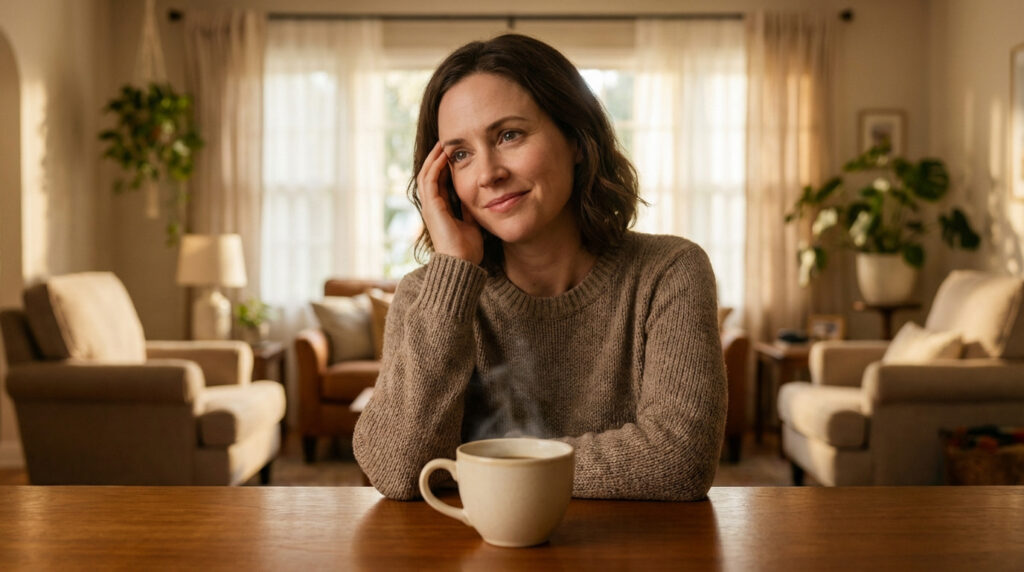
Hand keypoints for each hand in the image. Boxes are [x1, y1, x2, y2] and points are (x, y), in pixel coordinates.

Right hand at [417, 141, 483, 264]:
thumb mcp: (471, 223)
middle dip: (436, 159)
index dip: (444, 167)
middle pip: (429, 176)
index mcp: (440, 210)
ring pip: (426, 175)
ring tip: (443, 144)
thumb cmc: (467, 249)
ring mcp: (429, 206)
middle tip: (445, 143)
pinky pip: (430, 180)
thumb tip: (476, 195)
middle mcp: (431, 206)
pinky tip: (444, 155)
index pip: (439, 182)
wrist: (462, 263)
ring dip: (434, 158)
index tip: (454, 154)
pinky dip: (435, 166)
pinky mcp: (431, 206)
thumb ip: (469, 209)